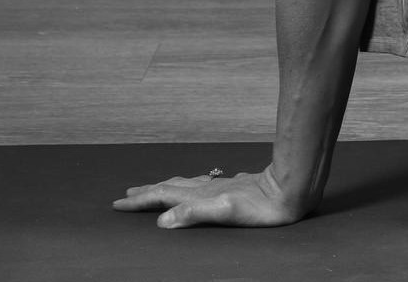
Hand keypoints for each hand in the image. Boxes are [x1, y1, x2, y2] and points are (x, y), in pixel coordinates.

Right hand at [113, 167, 307, 228]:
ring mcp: (220, 187)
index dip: (141, 201)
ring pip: (186, 185)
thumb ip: (192, 214)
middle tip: (128, 195)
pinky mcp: (234, 188)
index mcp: (200, 196)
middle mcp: (207, 189)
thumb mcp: (224, 213)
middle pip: (171, 188)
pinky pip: (204, 186)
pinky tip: (200, 186)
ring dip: (167, 187)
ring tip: (155, 188)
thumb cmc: (260, 206)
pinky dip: (191, 187)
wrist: (289, 190)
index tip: (119, 203)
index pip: (163, 197)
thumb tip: (162, 221)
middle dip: (148, 192)